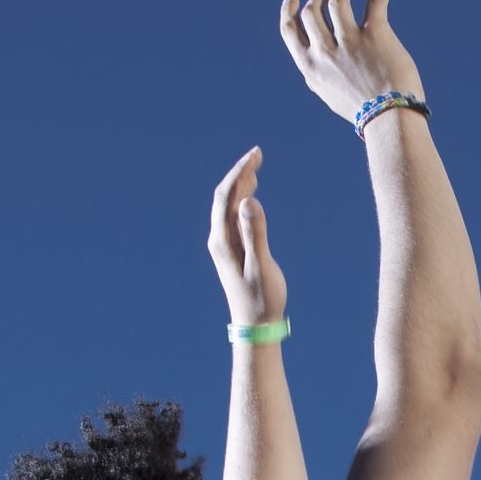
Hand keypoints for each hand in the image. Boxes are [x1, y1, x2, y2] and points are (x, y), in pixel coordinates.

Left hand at [208, 148, 286, 327]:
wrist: (255, 326)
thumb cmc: (261, 299)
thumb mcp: (261, 266)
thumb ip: (256, 232)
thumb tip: (249, 200)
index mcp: (222, 240)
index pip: (226, 197)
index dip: (239, 173)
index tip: (255, 156)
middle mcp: (218, 239)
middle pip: (224, 197)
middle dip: (239, 173)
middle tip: (258, 154)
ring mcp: (224, 244)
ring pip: (228, 206)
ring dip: (240, 184)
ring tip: (256, 166)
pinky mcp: (233, 249)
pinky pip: (233, 217)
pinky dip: (242, 199)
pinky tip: (252, 193)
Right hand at [277, 0, 426, 128]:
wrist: (390, 120)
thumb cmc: (364, 112)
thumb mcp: (330, 96)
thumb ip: (320, 76)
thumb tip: (312, 66)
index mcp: (310, 68)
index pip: (290, 32)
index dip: (289, 10)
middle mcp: (325, 52)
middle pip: (311, 13)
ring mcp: (349, 42)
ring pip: (336, 1)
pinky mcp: (375, 35)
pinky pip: (375, 3)